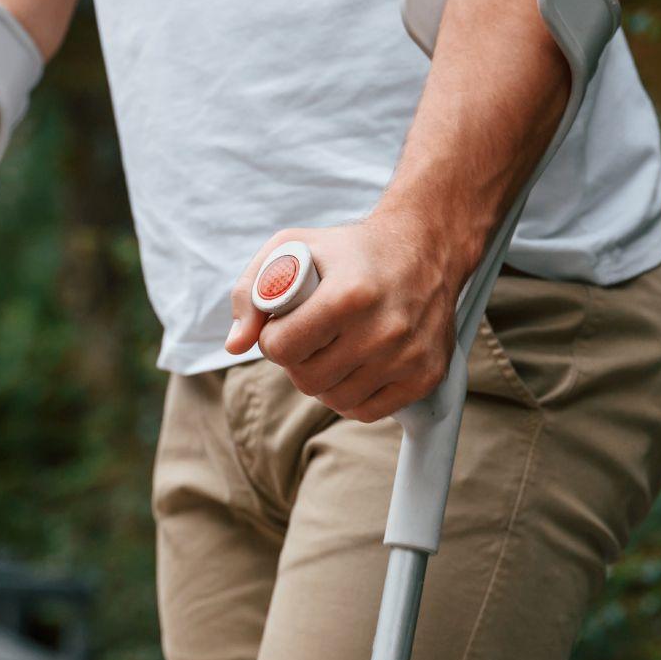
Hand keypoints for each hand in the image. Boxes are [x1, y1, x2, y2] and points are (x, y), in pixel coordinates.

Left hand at [223, 212, 476, 422]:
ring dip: (323, 379)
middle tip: (308, 336)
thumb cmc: (349, 251)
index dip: (273, 338)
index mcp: (349, 295)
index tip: (283, 324)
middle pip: (306, 379)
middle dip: (296, 360)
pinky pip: (367, 411)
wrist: (425, 249)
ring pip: (334, 400)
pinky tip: (355, 365)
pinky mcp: (425, 377)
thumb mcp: (292, 247)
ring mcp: (408, 357)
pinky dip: (352, 395)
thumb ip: (251, 291)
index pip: (282, 348)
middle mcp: (383, 329)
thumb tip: (235, 345)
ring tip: (333, 348)